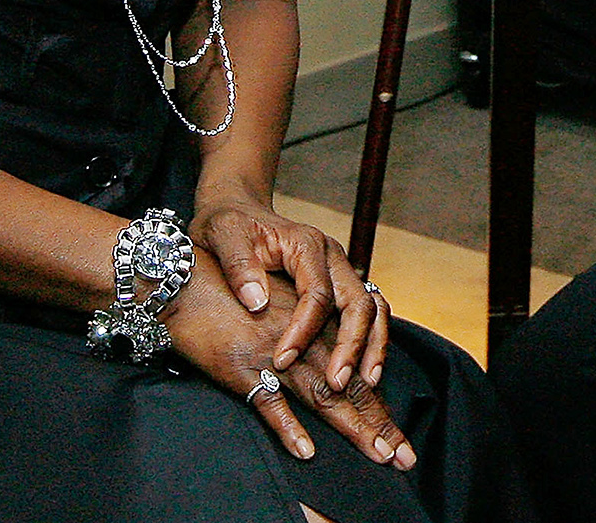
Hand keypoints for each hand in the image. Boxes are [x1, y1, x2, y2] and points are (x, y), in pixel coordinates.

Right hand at [161, 269, 414, 469]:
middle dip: (377, 424)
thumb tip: (328, 370)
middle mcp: (300, 339)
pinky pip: (267, 401)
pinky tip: (304, 449)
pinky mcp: (239, 366)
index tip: (397, 436)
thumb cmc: (229, 290)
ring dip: (350, 426)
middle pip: (348, 386)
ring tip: (376, 453)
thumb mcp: (277, 304)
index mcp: (313, 323)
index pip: (356, 367)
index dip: (378, 404)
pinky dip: (286, 427)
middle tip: (401, 458)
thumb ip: (304, 332)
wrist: (183, 278)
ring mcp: (270, 354)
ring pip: (321, 394)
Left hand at [192, 195, 387, 390]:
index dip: (303, 331)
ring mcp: (339, 270)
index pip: (317, 293)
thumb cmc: (228, 224)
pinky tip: (364, 369)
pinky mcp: (337, 284)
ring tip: (367, 382)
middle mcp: (332, 256)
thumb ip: (239, 266)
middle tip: (336, 384)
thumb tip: (257, 302)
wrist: (237, 210)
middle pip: (358, 301)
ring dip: (372, 345)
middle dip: (352, 345)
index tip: (282, 361)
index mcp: (306, 244)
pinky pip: (365, 312)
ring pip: (373, 307)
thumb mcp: (222, 235)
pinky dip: (370, 339)